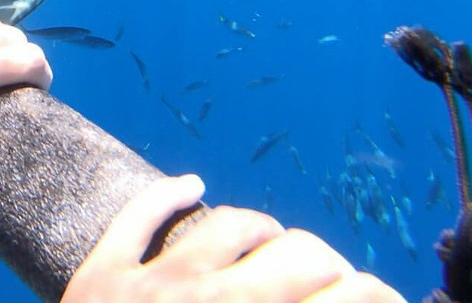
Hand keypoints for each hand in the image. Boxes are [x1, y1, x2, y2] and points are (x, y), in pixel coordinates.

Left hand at [61, 174, 405, 302]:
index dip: (372, 295)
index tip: (373, 298)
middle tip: (330, 282)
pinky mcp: (101, 274)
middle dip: (327, 265)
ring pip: (229, 225)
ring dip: (263, 230)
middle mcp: (211, 301)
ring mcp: (153, 281)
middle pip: (297, 253)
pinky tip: (191, 183)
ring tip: (275, 242)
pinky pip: (139, 214)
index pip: (345, 296)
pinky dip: (168, 192)